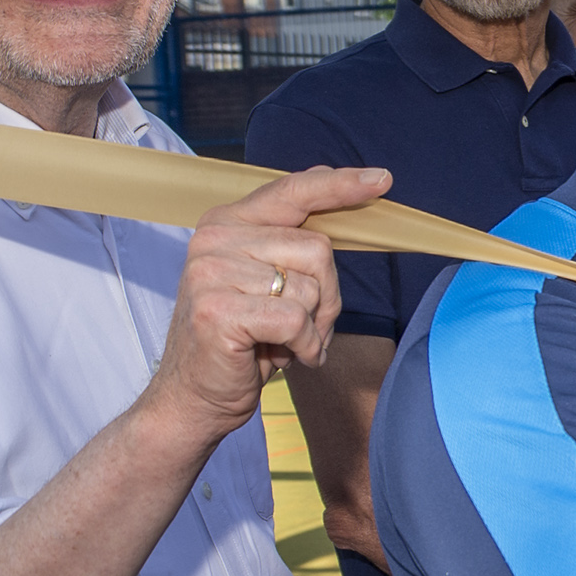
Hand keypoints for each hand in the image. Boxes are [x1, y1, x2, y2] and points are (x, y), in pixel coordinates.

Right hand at [148, 166, 385, 446]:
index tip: (382, 180)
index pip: (292, 193)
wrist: (194, 396)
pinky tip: (286, 358)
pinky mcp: (218, 311)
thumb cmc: (243, 339)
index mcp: (226, 222)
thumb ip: (293, 238)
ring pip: (311, 288)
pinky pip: (296, 321)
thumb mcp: (268, 280)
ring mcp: (211, 274)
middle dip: (327, 296)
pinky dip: (304, 346)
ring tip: (285, 341)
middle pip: (318, 250)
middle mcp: (214, 239)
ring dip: (314, 326)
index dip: (340, 186)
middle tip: (303, 325)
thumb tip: (334, 182)